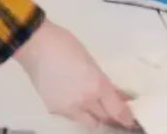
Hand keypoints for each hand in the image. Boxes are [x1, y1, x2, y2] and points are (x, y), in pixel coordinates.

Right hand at [15, 20, 137, 129]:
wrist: (35, 45)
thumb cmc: (65, 44)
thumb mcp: (91, 61)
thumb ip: (104, 82)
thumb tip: (117, 94)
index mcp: (97, 85)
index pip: (117, 110)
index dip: (127, 118)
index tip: (132, 121)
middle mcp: (85, 101)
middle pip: (105, 118)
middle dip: (112, 117)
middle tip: (115, 112)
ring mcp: (68, 108)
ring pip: (88, 122)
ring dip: (95, 117)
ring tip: (96, 107)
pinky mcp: (55, 110)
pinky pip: (72, 117)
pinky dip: (78, 112)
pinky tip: (76, 100)